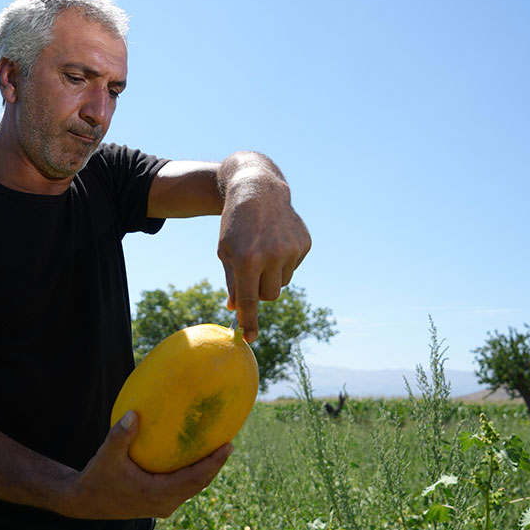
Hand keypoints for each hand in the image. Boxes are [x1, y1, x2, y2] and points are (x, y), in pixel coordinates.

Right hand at [65, 411, 232, 519]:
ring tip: (217, 450)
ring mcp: (162, 506)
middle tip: (229, 444)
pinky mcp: (157, 504)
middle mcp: (164, 504)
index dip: (213, 463)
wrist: (84, 501)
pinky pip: (182, 488)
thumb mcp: (107, 455)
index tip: (228, 446)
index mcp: (157, 494)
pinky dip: (192, 474)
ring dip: (205, 471)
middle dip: (215, 465)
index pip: (194, 479)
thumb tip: (133, 414)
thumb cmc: (97, 478)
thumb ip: (120, 435)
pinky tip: (192, 457)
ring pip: (192, 488)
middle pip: (199, 484)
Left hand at [216, 155, 310, 341]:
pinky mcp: (304, 244)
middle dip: (258, 291)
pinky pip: (293, 268)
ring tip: (263, 251)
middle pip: (268, 296)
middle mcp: (272, 256)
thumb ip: (232, 282)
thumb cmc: (235, 224)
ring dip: (271, 275)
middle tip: (250, 272)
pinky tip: (275, 241)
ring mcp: (291, 250)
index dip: (249, 322)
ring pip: (282, 283)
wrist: (258, 190)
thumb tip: (235, 309)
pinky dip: (283, 261)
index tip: (249, 338)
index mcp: (247, 259)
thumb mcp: (225, 251)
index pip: (248, 300)